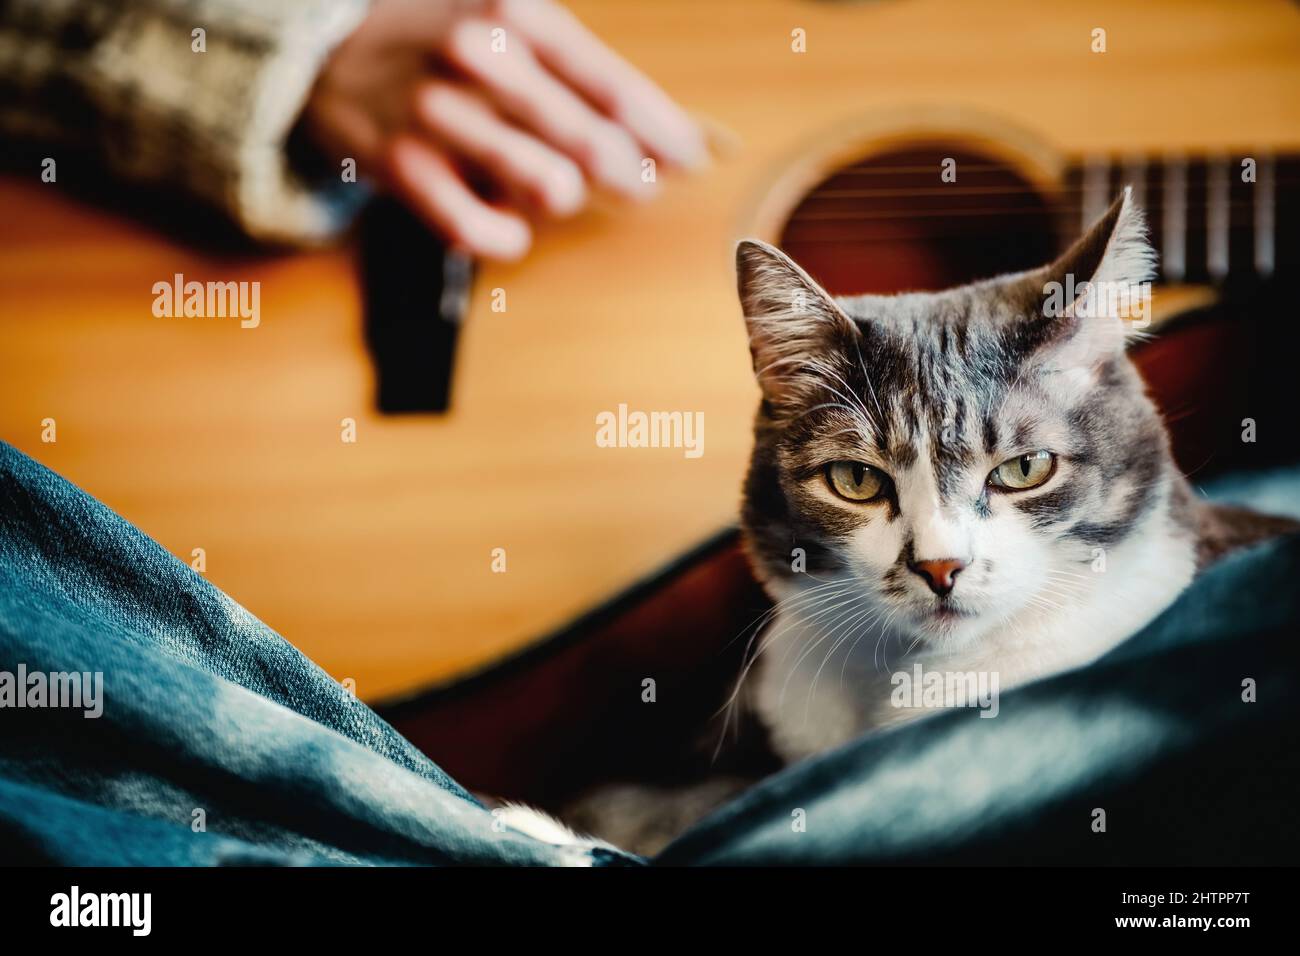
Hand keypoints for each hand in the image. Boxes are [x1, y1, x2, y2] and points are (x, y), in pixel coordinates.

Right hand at [303, 0, 706, 259]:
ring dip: (564, 198)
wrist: (323, 48)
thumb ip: (577, 74)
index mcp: (516, 14)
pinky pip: (482, 230)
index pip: (613, 86)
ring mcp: (438, 114)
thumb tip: (659, 139)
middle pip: (592, 143)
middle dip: (631, 176)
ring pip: (548, 189)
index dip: (663, 133)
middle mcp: (479, 57)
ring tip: (554, 189)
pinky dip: (509, 237)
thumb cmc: (439, 39)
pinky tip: (511, 227)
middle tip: (639, 188)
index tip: (692, 162)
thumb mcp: (507, 22)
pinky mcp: (403, 167)